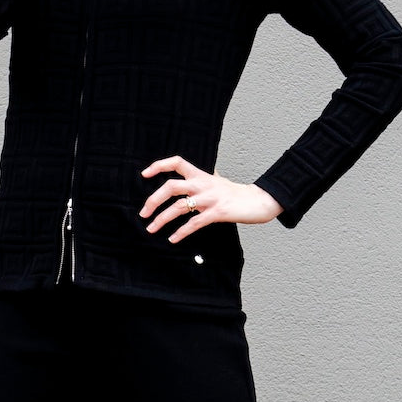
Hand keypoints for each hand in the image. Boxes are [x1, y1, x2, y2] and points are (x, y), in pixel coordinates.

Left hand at [140, 155, 283, 241]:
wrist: (258, 201)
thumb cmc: (236, 193)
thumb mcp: (218, 180)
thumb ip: (205, 176)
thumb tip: (195, 172)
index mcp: (201, 174)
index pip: (176, 162)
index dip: (158, 166)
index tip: (144, 174)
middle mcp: (203, 184)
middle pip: (171, 186)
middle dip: (153, 200)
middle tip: (143, 213)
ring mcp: (210, 198)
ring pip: (178, 207)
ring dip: (161, 219)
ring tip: (152, 229)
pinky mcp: (217, 212)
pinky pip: (194, 223)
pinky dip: (181, 232)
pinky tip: (172, 239)